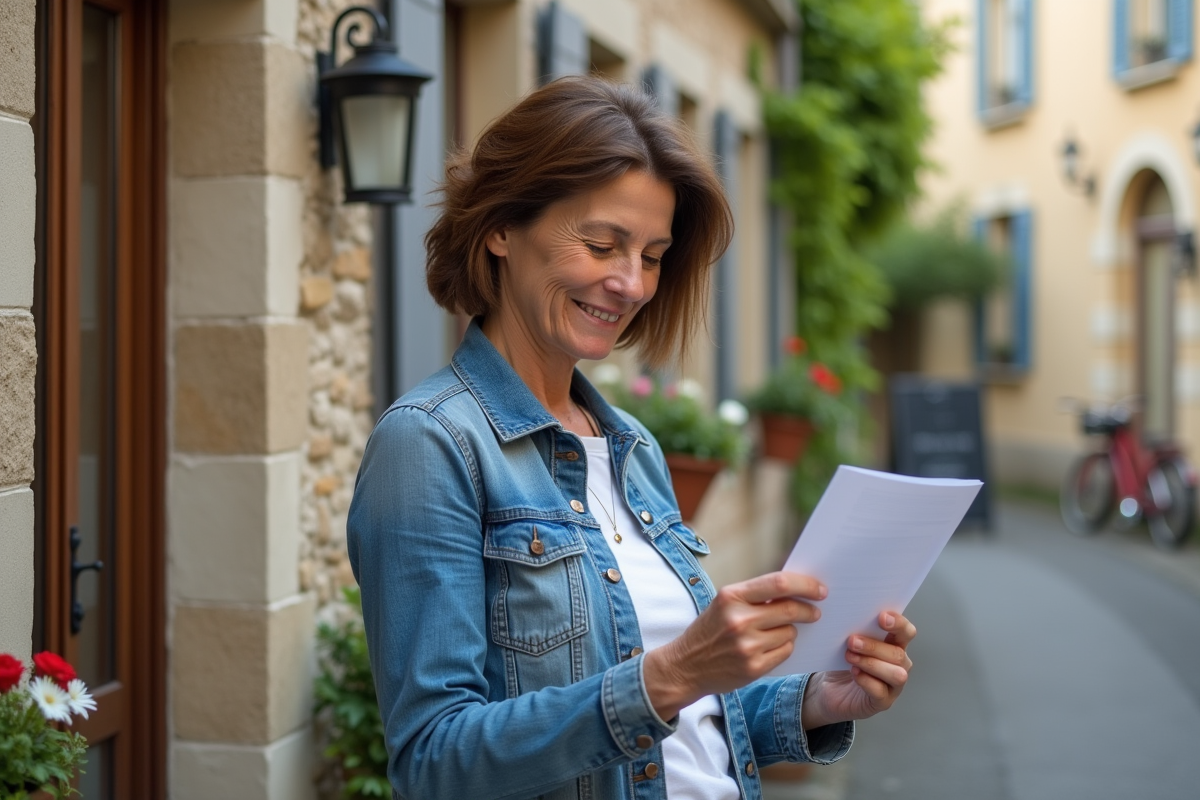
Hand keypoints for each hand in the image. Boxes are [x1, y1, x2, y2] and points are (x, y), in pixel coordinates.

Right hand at [643, 572, 824, 719]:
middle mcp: (739, 619)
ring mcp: (746, 645)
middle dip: (809, 610)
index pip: (779, 583)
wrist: (685, 666)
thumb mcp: (724, 603)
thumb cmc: (710, 630)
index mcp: (731, 596)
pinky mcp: (753, 667)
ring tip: (773, 633)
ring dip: (790, 631)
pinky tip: (768, 647)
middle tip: (815, 612)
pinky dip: (784, 647)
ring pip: (790, 632)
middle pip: (790, 608)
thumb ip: (755, 596)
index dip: (805, 585)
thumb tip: (796, 589)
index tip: (820, 589)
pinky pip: (785, 651)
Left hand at [800, 611, 915, 729]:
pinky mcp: (882, 702)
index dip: (898, 624)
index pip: (906, 632)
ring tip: (850, 657)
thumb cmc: (840, 661)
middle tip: (852, 641)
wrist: (827, 690)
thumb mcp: (846, 642)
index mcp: (894, 644)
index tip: (881, 617)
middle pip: (898, 654)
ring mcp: (893, 686)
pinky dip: (867, 681)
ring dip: (872, 663)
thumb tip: (849, 613)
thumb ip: (854, 629)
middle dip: (874, 646)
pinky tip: (854, 673)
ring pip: (897, 674)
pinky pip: (881, 692)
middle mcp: (899, 665)